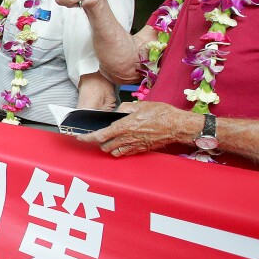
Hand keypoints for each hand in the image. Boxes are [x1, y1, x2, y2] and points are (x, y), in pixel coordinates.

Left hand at [78, 101, 197, 156]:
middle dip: (99, 142)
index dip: (88, 137)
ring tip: (110, 139)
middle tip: (98, 135)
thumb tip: (117, 112)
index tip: (80, 137)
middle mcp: (127, 138)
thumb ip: (125, 108)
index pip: (100, 135)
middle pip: (104, 146)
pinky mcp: (141, 150)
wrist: (178, 126)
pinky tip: (122, 143)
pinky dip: (120, 149)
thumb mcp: (140, 105)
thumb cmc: (161, 114)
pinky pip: (125, 153)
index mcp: (124, 126)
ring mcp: (134, 146)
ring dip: (109, 147)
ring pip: (114, 152)